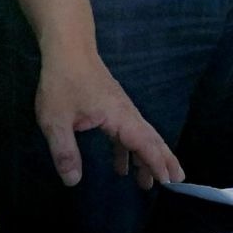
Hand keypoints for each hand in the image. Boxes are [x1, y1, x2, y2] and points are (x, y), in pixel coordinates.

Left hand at [33, 50, 181, 189]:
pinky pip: (128, 133)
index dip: (156, 163)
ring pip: (141, 136)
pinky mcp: (112, 108)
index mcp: (119, 117)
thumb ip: (65, 152)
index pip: (144, 143)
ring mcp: (121, 110)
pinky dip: (130, 150)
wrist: (68, 51)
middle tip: (177, 182)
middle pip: (151, 139)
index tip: (170, 182)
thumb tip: (73, 181)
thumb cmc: (63, 84)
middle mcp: (127, 114)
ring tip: (149, 181)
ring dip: (147, 158)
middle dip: (164, 161)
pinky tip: (122, 166)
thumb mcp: (56, 122)